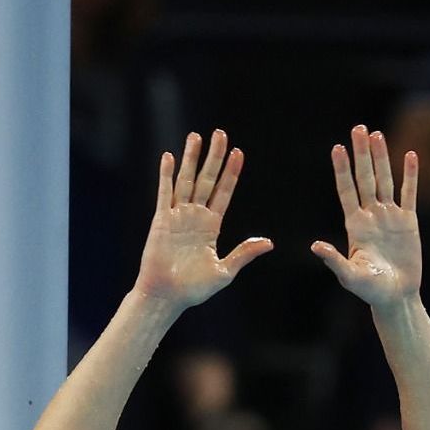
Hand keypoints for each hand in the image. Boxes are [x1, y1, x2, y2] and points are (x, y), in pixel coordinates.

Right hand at [132, 129, 271, 310]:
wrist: (167, 296)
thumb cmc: (193, 289)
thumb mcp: (225, 270)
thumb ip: (244, 253)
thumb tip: (269, 242)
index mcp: (210, 227)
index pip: (223, 193)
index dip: (231, 173)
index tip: (238, 153)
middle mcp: (194, 217)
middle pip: (207, 179)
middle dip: (214, 157)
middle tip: (220, 134)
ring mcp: (177, 216)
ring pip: (186, 181)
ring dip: (192, 158)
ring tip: (196, 136)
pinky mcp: (161, 220)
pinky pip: (164, 193)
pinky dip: (166, 174)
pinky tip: (169, 156)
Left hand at [312, 126, 422, 309]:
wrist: (395, 296)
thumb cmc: (370, 289)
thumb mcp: (348, 276)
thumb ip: (333, 260)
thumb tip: (315, 246)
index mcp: (355, 225)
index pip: (347, 190)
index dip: (342, 169)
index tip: (337, 148)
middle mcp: (371, 216)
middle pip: (365, 178)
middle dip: (362, 154)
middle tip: (358, 128)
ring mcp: (390, 217)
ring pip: (385, 180)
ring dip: (382, 157)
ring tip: (377, 134)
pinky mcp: (409, 222)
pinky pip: (410, 193)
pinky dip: (411, 175)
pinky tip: (410, 156)